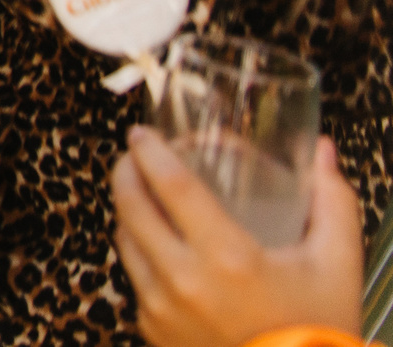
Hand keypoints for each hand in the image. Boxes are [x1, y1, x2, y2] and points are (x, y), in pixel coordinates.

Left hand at [113, 127, 362, 346]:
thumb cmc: (318, 330)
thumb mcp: (336, 266)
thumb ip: (332, 204)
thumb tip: (322, 154)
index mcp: (228, 259)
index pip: (172, 186)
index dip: (150, 151)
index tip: (142, 133)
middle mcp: (185, 283)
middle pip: (132, 207)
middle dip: (127, 172)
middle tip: (134, 155)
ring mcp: (163, 309)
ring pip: (124, 241)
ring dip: (128, 211)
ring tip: (142, 193)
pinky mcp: (153, 329)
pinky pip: (135, 278)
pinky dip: (140, 253)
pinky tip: (156, 242)